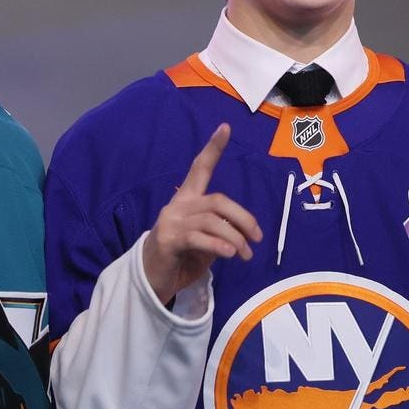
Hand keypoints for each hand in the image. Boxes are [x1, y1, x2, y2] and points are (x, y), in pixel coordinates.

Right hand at [141, 124, 261, 304]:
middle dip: (243, 218)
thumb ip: (220, 230)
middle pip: (218, 201)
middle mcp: (178, 205)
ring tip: (246, 255)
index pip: (200, 168)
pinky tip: (229, 254)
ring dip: (235, 238)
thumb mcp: (205, 241)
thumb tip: (241, 232)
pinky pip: (199, 238)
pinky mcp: (168, 240)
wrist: (151, 280)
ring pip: (212, 221)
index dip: (213, 148)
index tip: (226, 128)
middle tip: (257, 237)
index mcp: (187, 199)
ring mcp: (171, 222)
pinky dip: (219, 246)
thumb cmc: (181, 258)